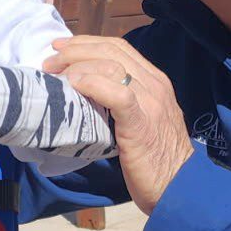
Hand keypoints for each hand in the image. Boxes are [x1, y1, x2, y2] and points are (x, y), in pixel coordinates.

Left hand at [44, 36, 193, 214]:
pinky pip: (117, 93)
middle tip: (50, 61)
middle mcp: (155, 85)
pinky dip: (92, 84)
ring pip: (112, 65)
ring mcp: (151, 101)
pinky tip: (75, 86)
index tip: (61, 48)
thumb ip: (124, 102)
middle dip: (76, 50)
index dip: (87, 43)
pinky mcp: (142, 122)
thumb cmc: (155, 161)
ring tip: (55, 74)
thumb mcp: (142, 120)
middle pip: (112, 51)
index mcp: (155, 82)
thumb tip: (88, 93)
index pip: (119, 48)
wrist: (180, 187)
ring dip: (77, 65)